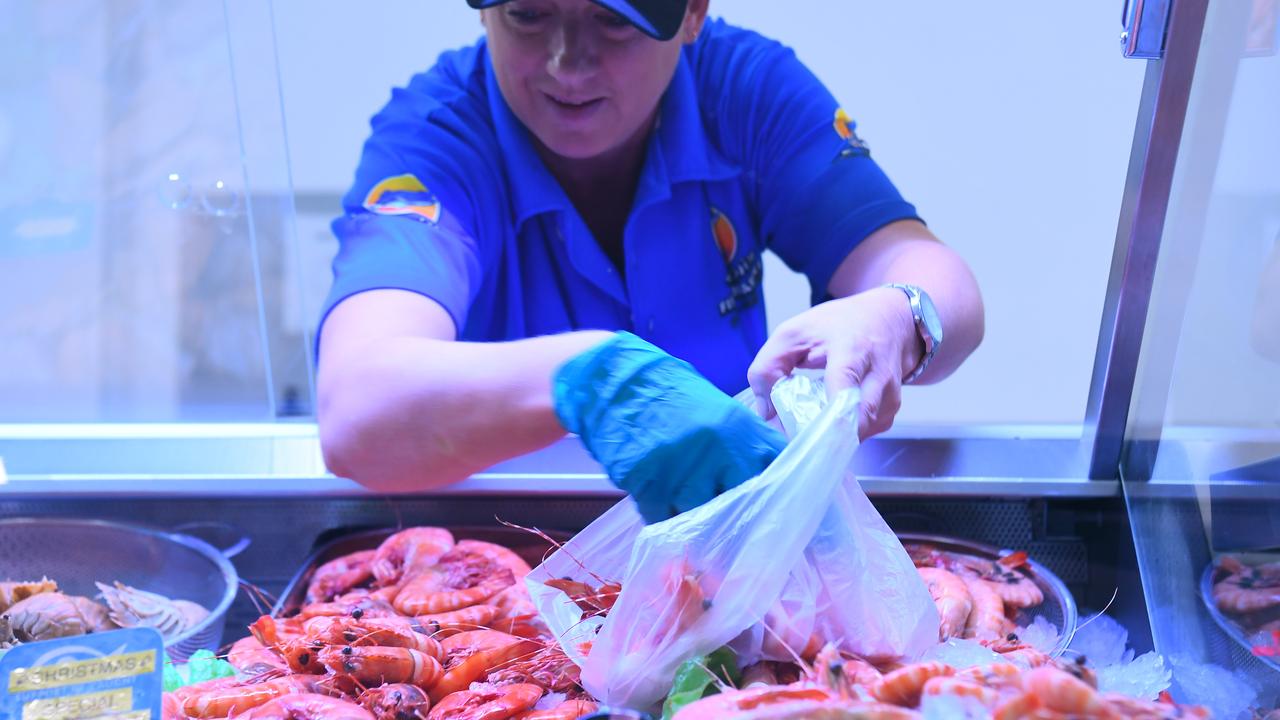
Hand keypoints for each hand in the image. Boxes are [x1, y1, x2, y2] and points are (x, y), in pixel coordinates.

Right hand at [553, 332, 786, 523]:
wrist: (612, 381)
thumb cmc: (667, 393)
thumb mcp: (715, 407)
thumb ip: (742, 440)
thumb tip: (767, 474)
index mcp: (738, 427)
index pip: (775, 468)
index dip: (778, 488)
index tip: (776, 502)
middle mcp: (716, 451)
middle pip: (743, 503)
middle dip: (739, 515)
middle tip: (735, 525)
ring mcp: (681, 470)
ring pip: (702, 518)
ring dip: (699, 523)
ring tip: (695, 518)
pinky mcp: (647, 484)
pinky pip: (662, 518)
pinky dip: (664, 517)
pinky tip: (662, 506)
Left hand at [748, 287, 921, 438]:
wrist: (887, 318)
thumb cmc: (836, 325)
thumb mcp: (792, 334)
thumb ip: (769, 368)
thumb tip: (766, 413)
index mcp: (852, 351)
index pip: (844, 389)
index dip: (823, 419)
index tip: (798, 436)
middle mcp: (879, 375)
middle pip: (855, 422)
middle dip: (822, 437)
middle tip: (795, 439)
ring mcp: (890, 395)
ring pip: (859, 433)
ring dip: (833, 436)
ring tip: (812, 423)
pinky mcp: (892, 409)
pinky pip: (866, 432)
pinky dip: (845, 432)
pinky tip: (831, 418)